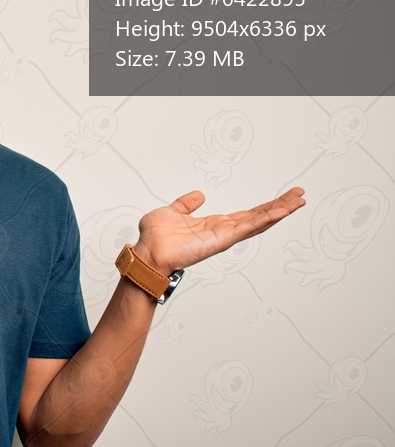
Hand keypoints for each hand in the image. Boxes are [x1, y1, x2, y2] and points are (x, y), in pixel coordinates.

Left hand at [134, 187, 305, 274]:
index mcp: (213, 224)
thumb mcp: (172, 211)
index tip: (282, 197)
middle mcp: (223, 231)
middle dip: (280, 206)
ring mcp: (225, 237)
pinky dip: (265, 219)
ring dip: (280, 211)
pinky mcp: (222, 240)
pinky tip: (281, 211)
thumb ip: (186, 204)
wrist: (147, 251)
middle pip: (258, 217)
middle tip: (300, 195)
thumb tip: (199, 195)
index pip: (246, 214)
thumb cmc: (155, 237)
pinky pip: (247, 228)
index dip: (264, 206)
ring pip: (258, 222)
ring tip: (299, 200)